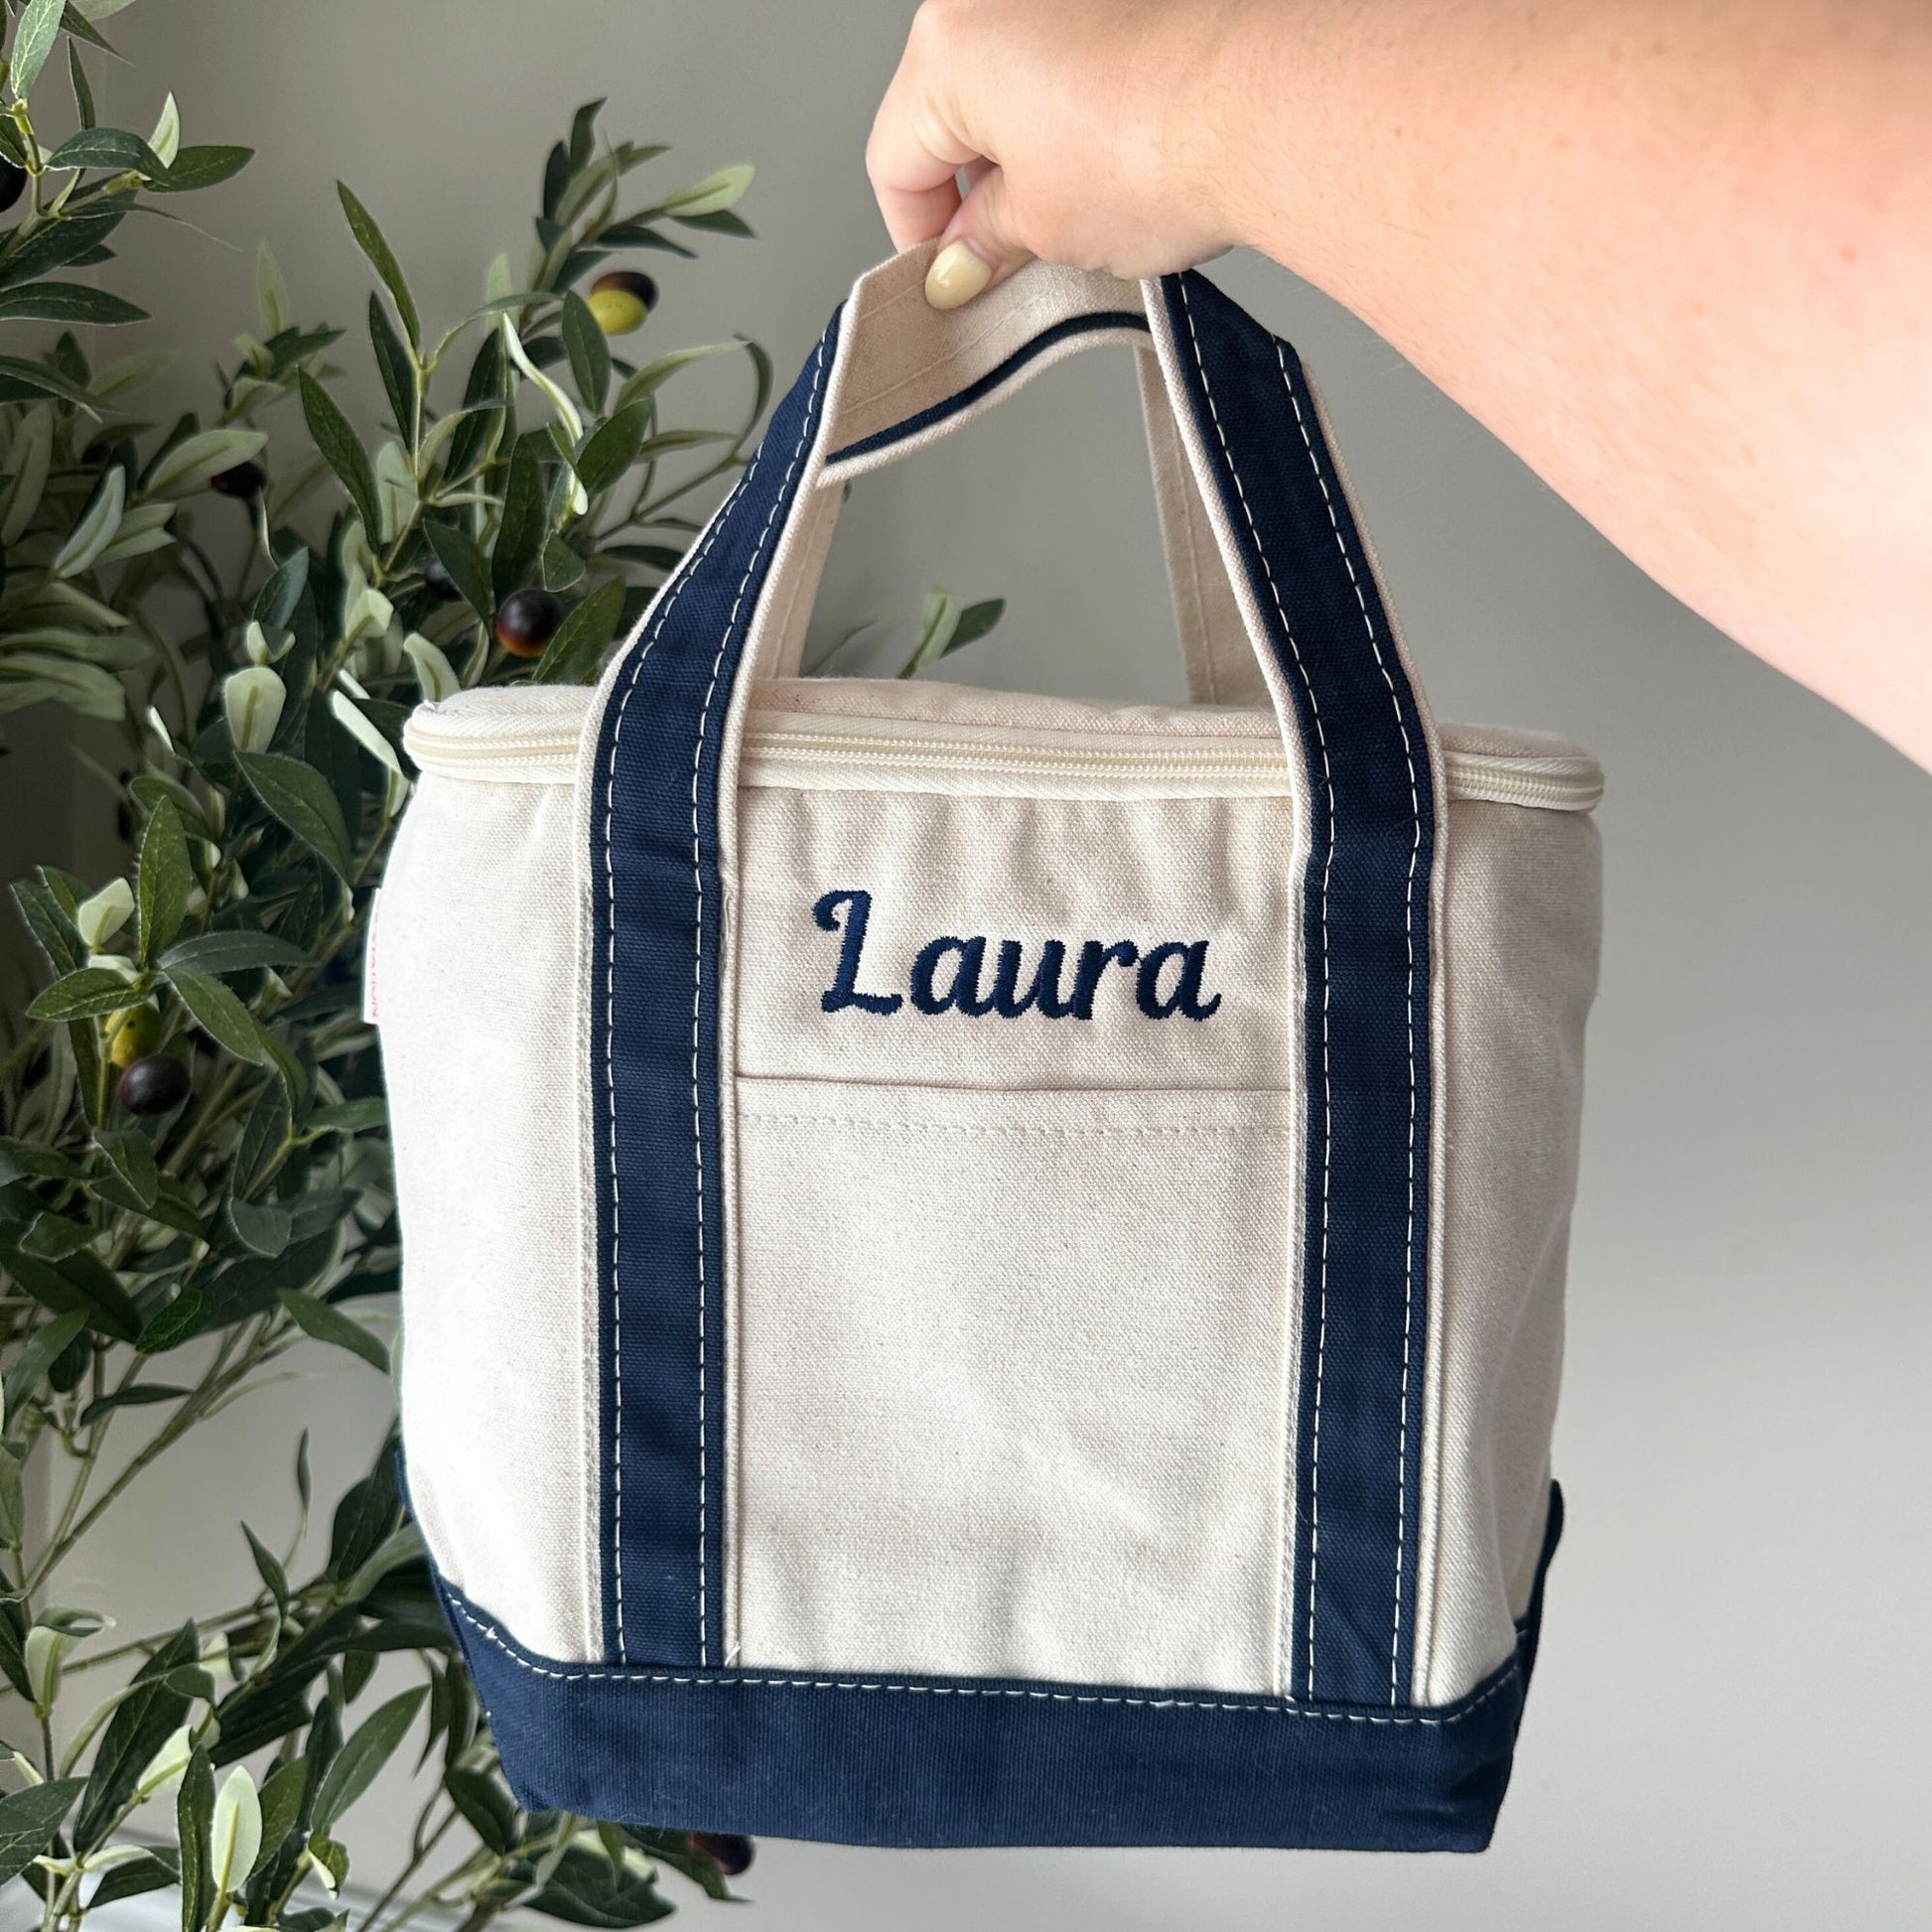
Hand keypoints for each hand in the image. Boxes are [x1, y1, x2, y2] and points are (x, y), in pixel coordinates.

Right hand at [867, 0, 1251, 308]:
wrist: (1268, 105)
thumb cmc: (1155, 149)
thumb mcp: (1045, 226)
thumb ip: (985, 240)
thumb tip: (961, 263)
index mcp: (946, 45)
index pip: (895, 160)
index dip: (919, 237)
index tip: (951, 280)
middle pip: (949, 109)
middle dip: (975, 189)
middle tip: (1015, 256)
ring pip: (1012, 78)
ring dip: (1027, 147)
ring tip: (1079, 208)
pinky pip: (1071, 50)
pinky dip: (1077, 109)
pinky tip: (1116, 158)